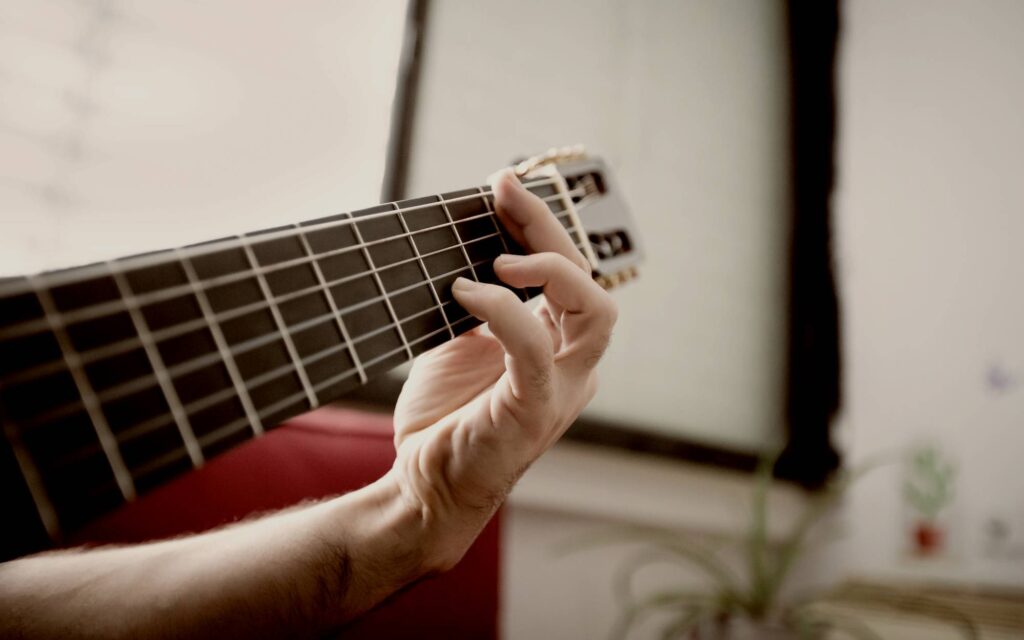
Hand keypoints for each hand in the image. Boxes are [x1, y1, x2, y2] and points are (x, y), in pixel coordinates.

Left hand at [391, 169, 617, 568]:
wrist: (423, 488)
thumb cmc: (444, 420)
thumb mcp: (458, 343)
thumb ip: (477, 302)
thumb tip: (466, 248)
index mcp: (558, 347)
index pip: (571, 274)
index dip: (542, 225)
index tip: (503, 186)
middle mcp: (571, 365)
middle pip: (589, 280)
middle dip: (548, 227)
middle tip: (505, 190)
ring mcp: (561, 389)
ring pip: (595, 312)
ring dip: (550, 271)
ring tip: (497, 259)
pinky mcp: (535, 410)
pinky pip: (535, 348)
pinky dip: (505, 311)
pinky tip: (465, 293)